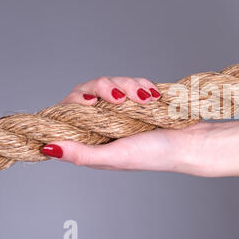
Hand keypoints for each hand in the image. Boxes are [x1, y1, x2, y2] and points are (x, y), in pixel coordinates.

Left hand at [42, 77, 238, 177]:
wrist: (190, 141)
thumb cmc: (155, 154)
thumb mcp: (115, 157)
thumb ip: (80, 153)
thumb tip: (47, 148)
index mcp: (95, 138)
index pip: (69, 111)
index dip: (75, 100)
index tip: (91, 101)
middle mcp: (105, 121)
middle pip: (88, 90)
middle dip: (105, 87)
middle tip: (121, 97)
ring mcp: (123, 108)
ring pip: (111, 82)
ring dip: (129, 85)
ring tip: (147, 99)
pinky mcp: (138, 98)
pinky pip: (131, 81)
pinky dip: (141, 84)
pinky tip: (153, 96)